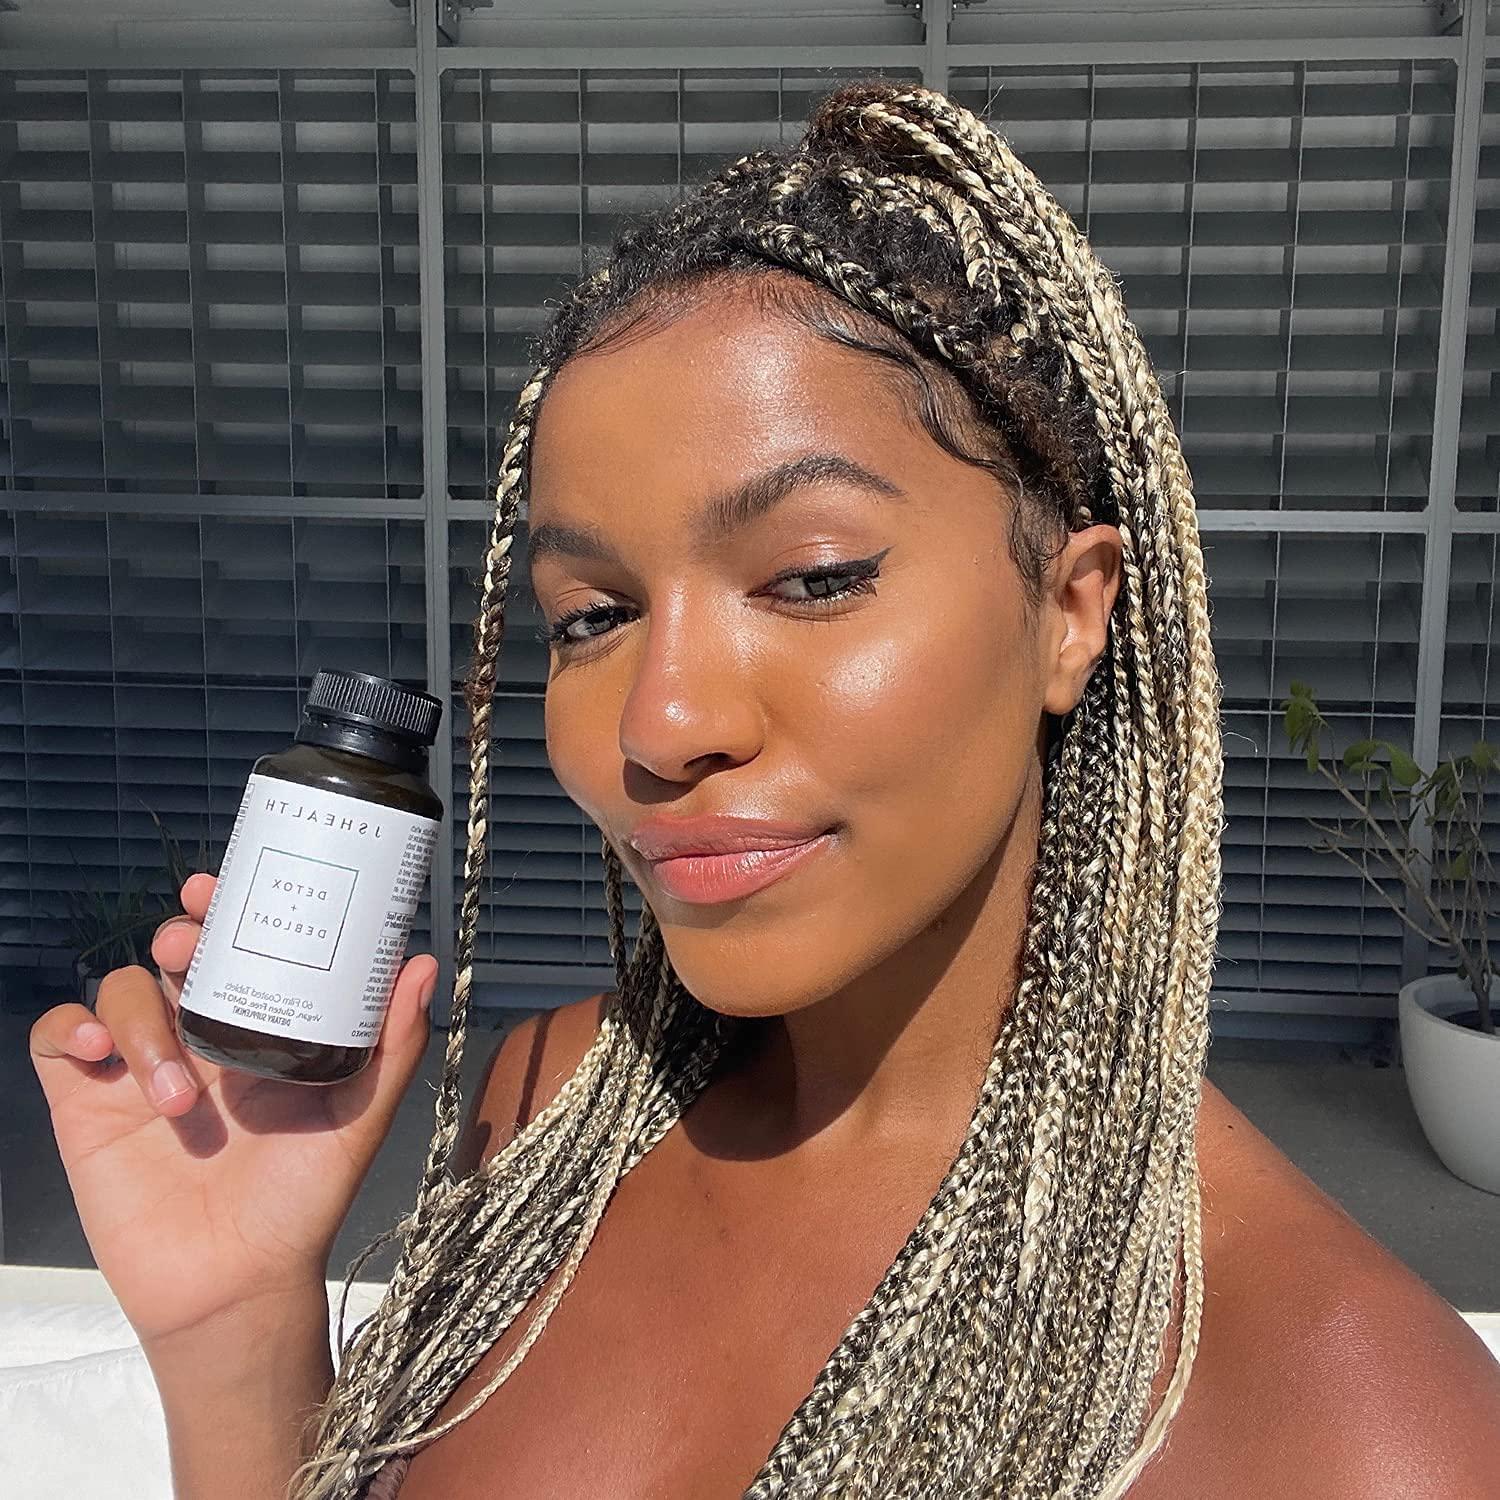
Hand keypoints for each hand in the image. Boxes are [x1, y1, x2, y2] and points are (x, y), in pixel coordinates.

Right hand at [29, 872, 438, 1351]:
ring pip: (119, 991)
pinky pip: (56, 1040)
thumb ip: (392, 1044)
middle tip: (189, 945)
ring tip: (177, 1093)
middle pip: (171, 954)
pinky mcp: (87, 1106)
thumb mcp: (360, 1116)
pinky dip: (69, 1029)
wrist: (236, 1285)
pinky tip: (97, 1053)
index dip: (222, 907)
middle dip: (178, 935)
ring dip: (141, 1019)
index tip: (219, 887)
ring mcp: (139, 1067)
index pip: (234, 945)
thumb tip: (420, 964)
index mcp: (258, 1027)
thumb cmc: (301, 1201)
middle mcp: (198, 1036)